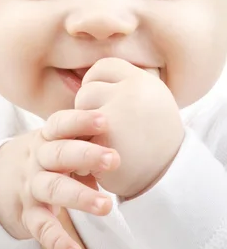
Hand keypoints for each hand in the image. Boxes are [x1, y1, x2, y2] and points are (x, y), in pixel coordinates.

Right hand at [0, 109, 119, 248]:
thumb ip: (81, 145)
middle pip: (59, 154)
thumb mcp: (55, 144)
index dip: (80, 121)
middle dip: (86, 155)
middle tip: (113, 159)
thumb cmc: (43, 158)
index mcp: (45, 139)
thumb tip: (114, 154)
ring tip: (105, 205)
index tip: (103, 121)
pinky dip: (57, 240)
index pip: (59, 125)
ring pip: (53, 188)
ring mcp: (31, 187)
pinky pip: (41, 226)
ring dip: (79, 196)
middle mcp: (37, 160)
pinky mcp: (28, 214)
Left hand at [74, 58, 184, 198]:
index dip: (97, 82)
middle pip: (88, 89)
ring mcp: (118, 115)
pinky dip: (84, 148)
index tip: (104, 100)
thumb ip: (121, 86)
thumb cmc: (153, 140)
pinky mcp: (104, 139)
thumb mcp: (149, 102)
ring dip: (84, 128)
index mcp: (145, 81)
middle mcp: (134, 93)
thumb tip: (85, 74)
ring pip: (79, 111)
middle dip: (90, 109)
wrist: (170, 181)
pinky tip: (101, 158)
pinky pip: (77, 135)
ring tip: (107, 142)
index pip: (104, 67)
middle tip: (109, 129)